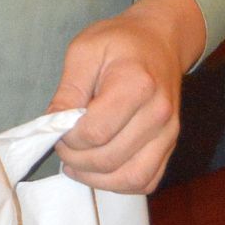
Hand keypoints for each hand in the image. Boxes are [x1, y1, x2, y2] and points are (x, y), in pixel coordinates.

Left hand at [48, 0, 205, 194]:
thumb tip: (53, 125)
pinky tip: (98, 170)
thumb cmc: (119, 41)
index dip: (68, 138)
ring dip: (95, 179)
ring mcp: (169, 132)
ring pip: (131, 178)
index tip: (57, 127)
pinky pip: (147, 180)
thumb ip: (68, 90)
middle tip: (62, 145)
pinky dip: (119, 184)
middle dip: (76, 158)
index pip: (95, 132)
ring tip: (75, 164)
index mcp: (136, 85)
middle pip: (110, 158)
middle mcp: (158, 113)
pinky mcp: (171, 145)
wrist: (160, 40)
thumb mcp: (84, 51)